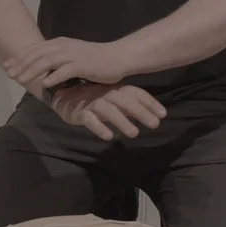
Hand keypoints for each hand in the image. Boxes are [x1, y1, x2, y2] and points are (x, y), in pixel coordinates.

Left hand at [3, 37, 132, 88]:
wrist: (117, 57)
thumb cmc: (95, 60)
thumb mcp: (72, 56)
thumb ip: (57, 61)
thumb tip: (41, 70)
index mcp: (59, 43)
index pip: (35, 49)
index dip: (20, 58)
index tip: (7, 66)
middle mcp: (63, 46)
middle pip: (37, 54)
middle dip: (21, 64)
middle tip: (10, 74)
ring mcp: (73, 55)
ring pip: (47, 61)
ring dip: (32, 71)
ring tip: (21, 80)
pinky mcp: (82, 65)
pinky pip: (65, 71)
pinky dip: (54, 77)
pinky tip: (45, 84)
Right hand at [48, 82, 166, 140]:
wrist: (62, 94)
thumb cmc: (93, 97)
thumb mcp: (113, 98)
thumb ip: (130, 105)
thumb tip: (153, 116)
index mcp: (116, 89)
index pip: (136, 93)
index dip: (150, 103)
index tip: (163, 114)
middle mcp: (106, 94)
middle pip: (125, 101)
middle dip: (141, 112)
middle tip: (155, 125)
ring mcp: (92, 102)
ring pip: (109, 111)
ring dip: (122, 121)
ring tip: (134, 134)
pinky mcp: (79, 112)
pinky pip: (89, 120)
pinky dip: (99, 127)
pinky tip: (108, 136)